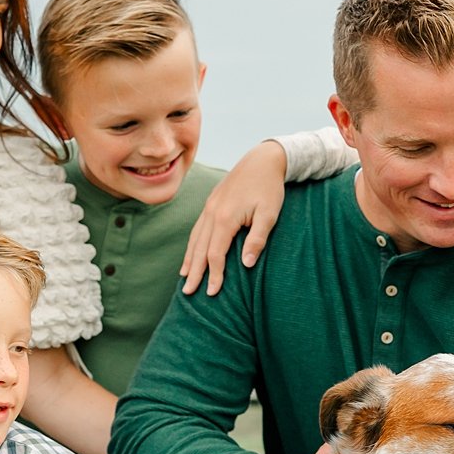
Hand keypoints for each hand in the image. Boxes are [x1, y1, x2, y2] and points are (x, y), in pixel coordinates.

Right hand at [180, 140, 288, 295]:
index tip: (212, 293)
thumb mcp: (269, 214)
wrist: (261, 160)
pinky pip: (197, 228)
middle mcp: (212, 213)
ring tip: (184, 277)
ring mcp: (209, 207)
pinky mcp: (210, 203)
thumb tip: (246, 265)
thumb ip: (257, 239)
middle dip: (194, 272)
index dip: (214, 275)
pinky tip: (191, 253)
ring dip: (189, 259)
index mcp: (225, 217)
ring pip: (195, 238)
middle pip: (199, 249)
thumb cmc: (269, 188)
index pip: (215, 254)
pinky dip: (192, 244)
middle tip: (188, 293)